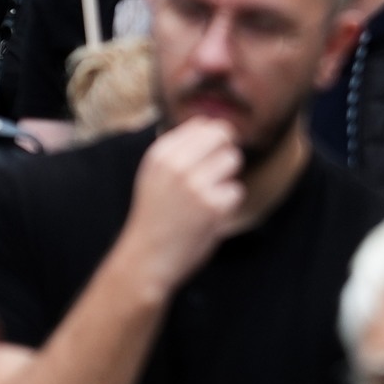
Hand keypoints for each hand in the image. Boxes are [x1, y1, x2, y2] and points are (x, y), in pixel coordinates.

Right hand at [115, 117, 246, 298]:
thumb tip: (211, 124)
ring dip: (228, 178)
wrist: (146, 259)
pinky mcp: (213, 206)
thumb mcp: (154, 175)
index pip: (202, 124)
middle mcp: (177, 165)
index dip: (213, 138)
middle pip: (223, 134)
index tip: (208, 156)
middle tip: (216, 173)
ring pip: (234, 160)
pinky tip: (209, 216)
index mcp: (161, 154)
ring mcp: (196, 185)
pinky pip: (237, 191)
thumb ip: (178, 149)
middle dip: (226, 151)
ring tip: (209, 196)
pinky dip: (228, 204)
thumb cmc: (154, 216)